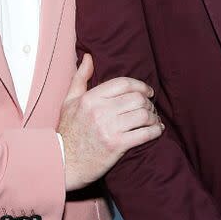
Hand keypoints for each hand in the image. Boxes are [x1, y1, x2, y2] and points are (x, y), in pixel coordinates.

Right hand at [59, 54, 163, 190]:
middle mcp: (100, 111)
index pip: (124, 83)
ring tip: (154, 120)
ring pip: (143, 115)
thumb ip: (80, 78)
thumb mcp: (69, 101)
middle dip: (148, 103)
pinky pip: (145, 134)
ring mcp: (109, 129)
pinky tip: (157, 130)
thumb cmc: (67, 131)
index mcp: (90, 98)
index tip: (148, 92)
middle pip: (137, 99)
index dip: (140, 85)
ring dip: (153, 117)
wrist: (63, 162)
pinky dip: (155, 131)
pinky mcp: (117, 146)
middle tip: (150, 108)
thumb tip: (88, 57)